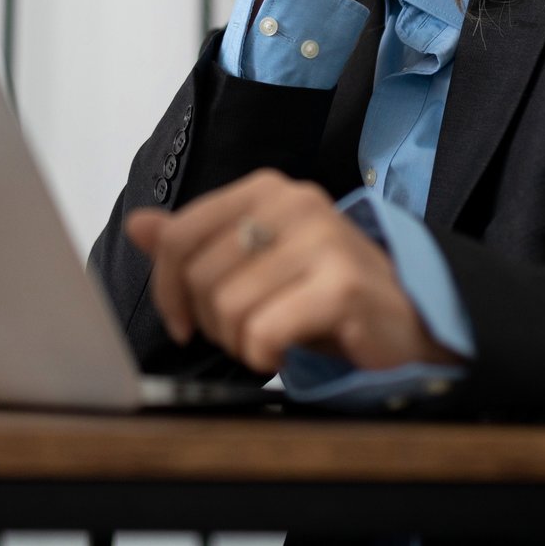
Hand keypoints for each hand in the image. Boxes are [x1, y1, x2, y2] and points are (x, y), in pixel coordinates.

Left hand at [123, 169, 460, 372]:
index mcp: (266, 190)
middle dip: (212, 322)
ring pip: (228, 306)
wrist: (406, 322)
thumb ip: (196, 243)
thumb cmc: (324, 292)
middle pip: (200, 276)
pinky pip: (263, 330)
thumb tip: (139, 225)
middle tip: (247, 331)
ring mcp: (322, 239)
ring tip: (270, 339)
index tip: (183, 321)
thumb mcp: (255, 262)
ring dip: (239, 342)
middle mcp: (294, 202)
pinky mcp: (342, 283)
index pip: (179, 236)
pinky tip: (284, 353)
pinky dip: (263, 355)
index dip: (168, 289)